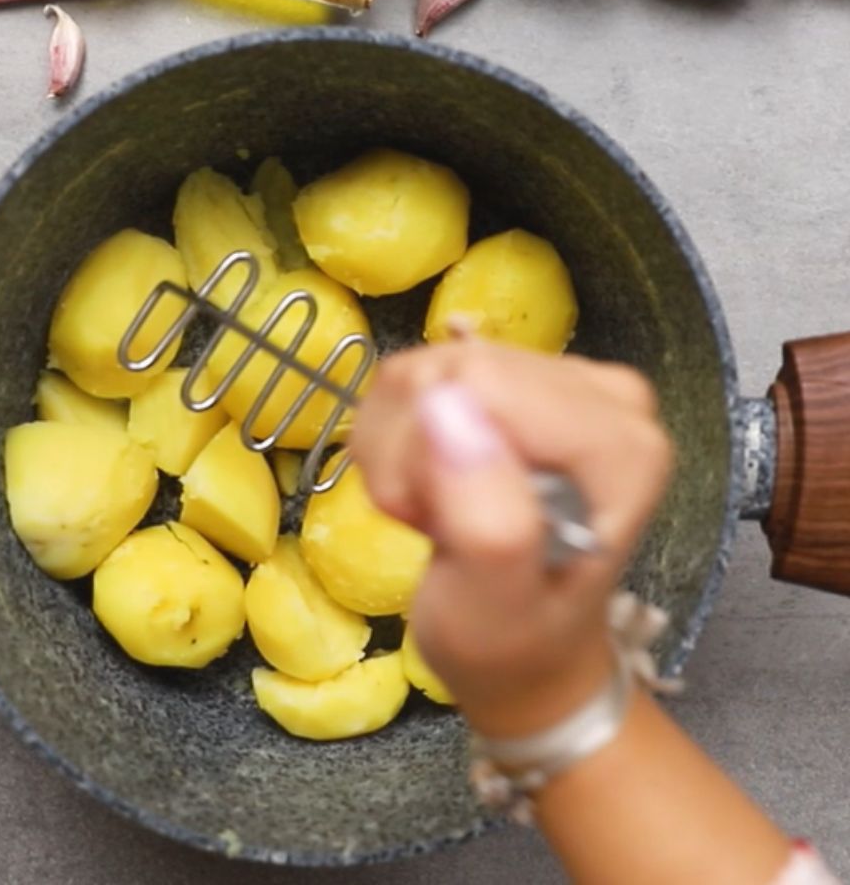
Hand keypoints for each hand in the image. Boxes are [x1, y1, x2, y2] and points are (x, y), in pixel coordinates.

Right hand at [349, 341, 671, 738]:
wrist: (522, 652)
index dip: (431, 451)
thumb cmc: (510, 642)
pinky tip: (423, 483)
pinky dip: (395, 435)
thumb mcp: (493, 607)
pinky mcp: (511, 377)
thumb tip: (445, 405)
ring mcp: (557, 379)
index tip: (440, 521)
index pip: (483, 383)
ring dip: (398, 447)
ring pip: (425, 367)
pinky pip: (416, 372)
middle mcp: (605, 395)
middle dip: (413, 451)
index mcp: (624, 444)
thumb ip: (486, 517)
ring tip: (431, 509)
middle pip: (455, 369)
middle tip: (431, 519)